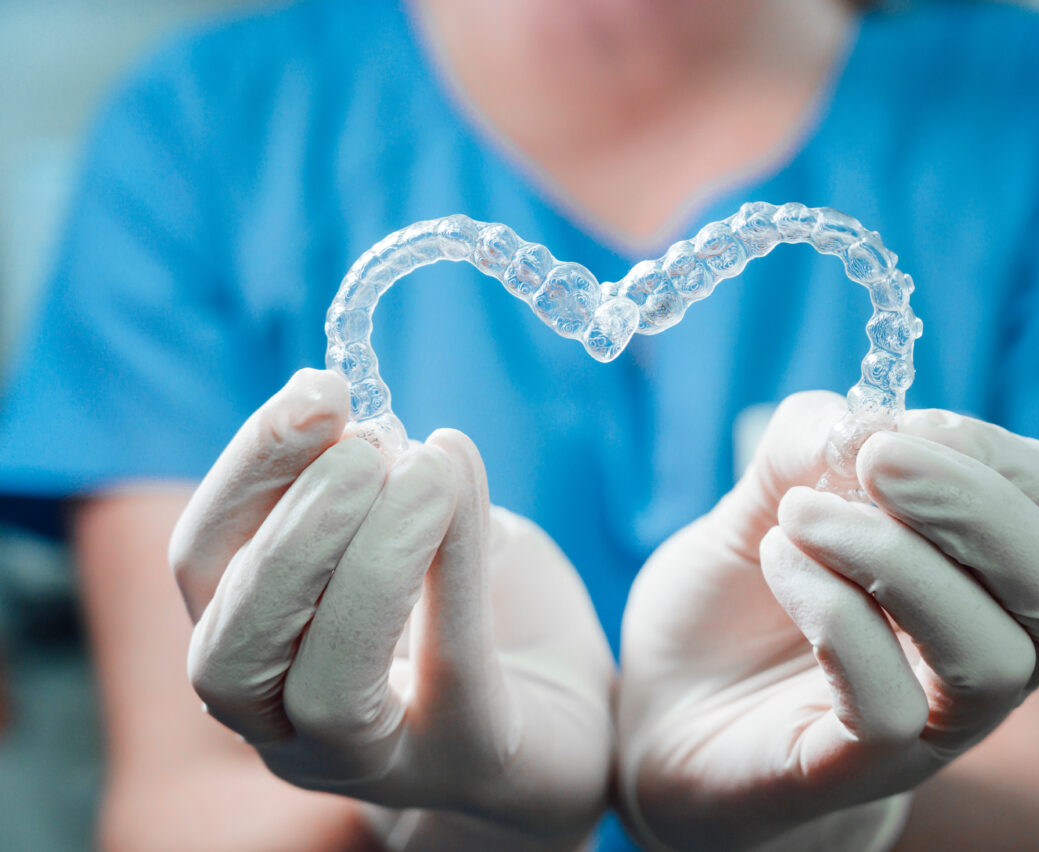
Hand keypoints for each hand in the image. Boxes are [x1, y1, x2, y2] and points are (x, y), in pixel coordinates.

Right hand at [169, 369, 613, 846]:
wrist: (579, 714)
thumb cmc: (491, 615)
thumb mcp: (430, 532)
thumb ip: (391, 492)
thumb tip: (377, 430)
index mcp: (262, 649)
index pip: (207, 562)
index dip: (249, 468)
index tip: (317, 390)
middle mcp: (291, 723)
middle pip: (228, 643)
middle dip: (291, 526)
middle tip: (365, 443)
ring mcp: (375, 759)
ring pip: (318, 682)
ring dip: (362, 558)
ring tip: (420, 472)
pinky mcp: (467, 756)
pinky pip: (447, 665)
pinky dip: (448, 568)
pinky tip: (460, 490)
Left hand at [617, 392, 1038, 850]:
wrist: (660, 705)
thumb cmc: (737, 599)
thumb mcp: (769, 493)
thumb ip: (816, 442)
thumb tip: (865, 419)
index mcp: (992, 575)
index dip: (1011, 457)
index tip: (902, 430)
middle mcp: (986, 657)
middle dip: (981, 505)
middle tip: (875, 460)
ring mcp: (929, 727)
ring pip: (994, 658)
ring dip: (892, 556)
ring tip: (799, 514)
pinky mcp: (853, 770)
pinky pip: (890, 709)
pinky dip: (832, 613)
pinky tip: (779, 566)